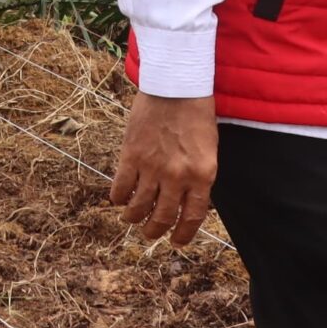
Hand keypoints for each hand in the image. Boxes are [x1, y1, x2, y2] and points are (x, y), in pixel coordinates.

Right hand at [110, 92, 217, 245]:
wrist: (175, 84)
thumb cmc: (196, 114)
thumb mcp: (208, 150)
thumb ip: (197, 177)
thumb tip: (184, 201)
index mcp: (202, 175)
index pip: (192, 217)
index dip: (183, 234)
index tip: (176, 242)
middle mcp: (177, 176)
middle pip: (163, 217)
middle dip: (154, 231)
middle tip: (150, 233)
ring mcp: (153, 167)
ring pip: (139, 207)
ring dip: (134, 218)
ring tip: (131, 219)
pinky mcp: (131, 155)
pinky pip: (121, 187)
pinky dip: (118, 198)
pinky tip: (118, 199)